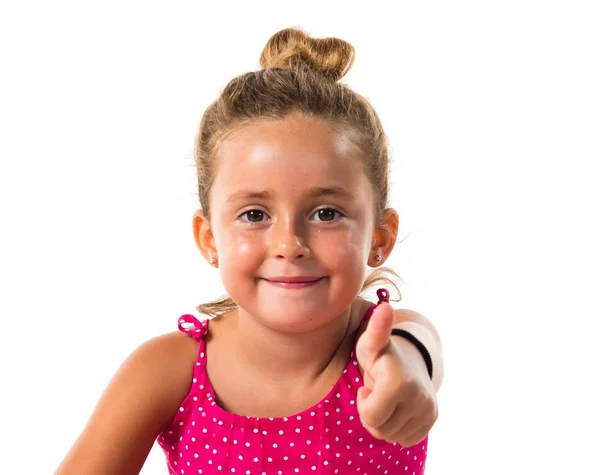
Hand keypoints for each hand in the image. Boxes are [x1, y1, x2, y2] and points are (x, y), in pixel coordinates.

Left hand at [355, 302, 438, 446]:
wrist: (410, 357)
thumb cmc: (381, 353)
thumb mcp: (371, 342)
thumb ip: (376, 329)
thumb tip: (384, 306)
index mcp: (398, 380)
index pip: (370, 416)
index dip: (363, 403)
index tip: (367, 386)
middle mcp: (418, 396)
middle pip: (380, 429)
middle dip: (372, 413)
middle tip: (376, 392)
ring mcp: (428, 408)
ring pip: (392, 436)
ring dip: (384, 421)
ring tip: (387, 398)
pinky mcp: (432, 418)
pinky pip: (406, 439)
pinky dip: (398, 428)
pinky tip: (398, 408)